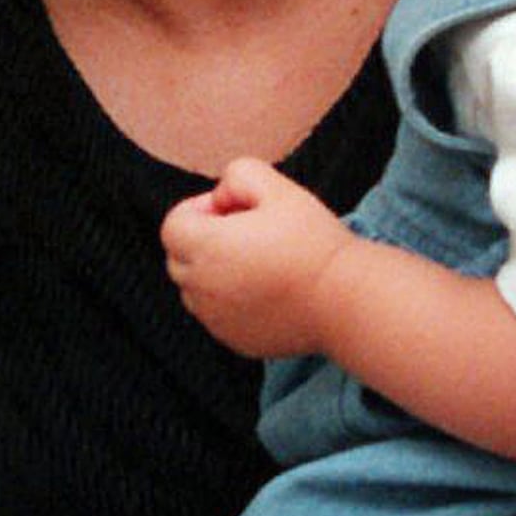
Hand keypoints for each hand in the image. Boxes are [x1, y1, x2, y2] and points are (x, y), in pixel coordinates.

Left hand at [162, 158, 352, 358]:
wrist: (343, 300)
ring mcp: (216, 319)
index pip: (172, 225)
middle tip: (246, 235)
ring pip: (195, 291)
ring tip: (257, 264)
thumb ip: (238, 175)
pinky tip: (267, 291)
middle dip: (201, 241)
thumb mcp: (278, 187)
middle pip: (178, 258)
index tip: (232, 211)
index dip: (198, 210)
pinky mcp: (234, 340)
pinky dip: (230, 303)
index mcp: (206, 247)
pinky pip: (217, 317)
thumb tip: (221, 198)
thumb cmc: (312, 242)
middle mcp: (201, 287)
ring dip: (212, 274)